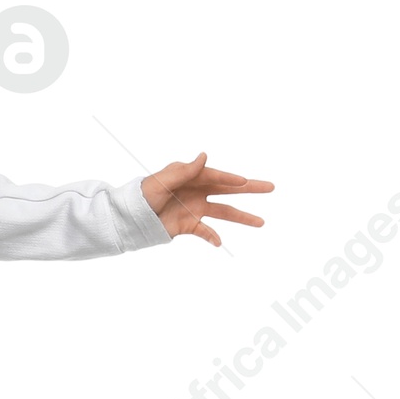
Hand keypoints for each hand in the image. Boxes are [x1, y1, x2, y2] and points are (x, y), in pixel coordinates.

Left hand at [141, 152, 272, 246]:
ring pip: (224, 212)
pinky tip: (220, 243)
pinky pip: (206, 232)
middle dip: (249, 188)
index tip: (245, 182)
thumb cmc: (142, 195)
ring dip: (242, 216)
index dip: (230, 179)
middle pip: (228, 190)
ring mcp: (195, 208)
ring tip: (261, 222)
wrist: (130, 217)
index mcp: (191, 177)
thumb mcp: (161, 182)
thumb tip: (204, 155)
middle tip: (270, 187)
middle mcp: (197, 191)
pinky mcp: (188, 225)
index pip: (216, 177)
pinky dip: (213, 237)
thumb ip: (183, 171)